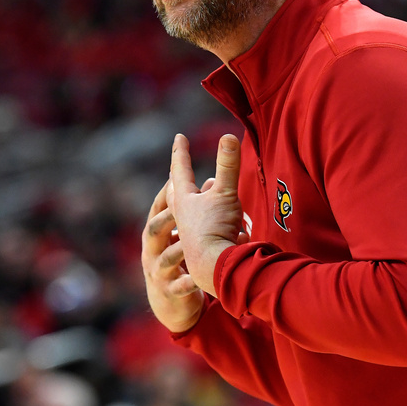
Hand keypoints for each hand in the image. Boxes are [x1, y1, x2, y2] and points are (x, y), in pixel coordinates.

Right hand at [141, 178, 204, 333]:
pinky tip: (201, 277)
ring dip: (179, 249)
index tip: (175, 180)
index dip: (164, 196)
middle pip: (153, 231)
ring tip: (192, 243)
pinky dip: (190, 281)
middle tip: (178, 208)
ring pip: (166, 258)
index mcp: (156, 236)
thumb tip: (210, 180)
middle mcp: (152, 251)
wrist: (171, 306)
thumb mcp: (181, 238)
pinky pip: (179, 286)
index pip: (156, 210)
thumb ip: (193, 212)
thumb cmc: (178, 264)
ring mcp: (159, 272)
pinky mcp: (170, 292)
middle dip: (165, 219)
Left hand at [168, 133, 247, 295]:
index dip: (181, 152)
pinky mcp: (202, 251)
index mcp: (183, 201)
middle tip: (177, 171)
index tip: (179, 137)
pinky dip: (217, 227)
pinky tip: (226, 229)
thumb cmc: (214, 229)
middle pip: (179, 194)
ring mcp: (191, 235)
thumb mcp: (223, 194)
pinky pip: (211, 233)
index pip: (181, 170)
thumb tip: (229, 135)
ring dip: (202, 203)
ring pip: (195, 213)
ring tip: (207, 195)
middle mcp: (183, 217)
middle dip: (181, 181)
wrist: (214, 270)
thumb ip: (228, 166)